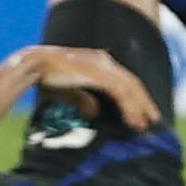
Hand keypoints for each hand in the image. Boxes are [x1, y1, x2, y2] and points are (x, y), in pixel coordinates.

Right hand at [16, 39, 156, 129]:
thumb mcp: (66, 89)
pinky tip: (133, 120)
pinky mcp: (100, 74)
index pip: (121, 79)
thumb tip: (95, 112)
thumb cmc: (44, 75)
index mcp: (96, 60)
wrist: (33, 64)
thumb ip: (82, 99)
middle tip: (152, 119)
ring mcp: (102, 66)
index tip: (140, 111)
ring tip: (144, 125)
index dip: (133, 96)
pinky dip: (130, 107)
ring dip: (139, 107)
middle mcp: (103, 60)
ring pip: (129, 88)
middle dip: (142, 102)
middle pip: (130, 82)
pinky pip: (122, 92)